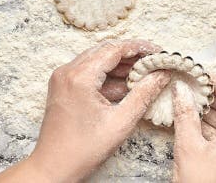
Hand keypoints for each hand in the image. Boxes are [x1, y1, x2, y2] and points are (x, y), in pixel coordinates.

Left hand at [0, 39, 169, 182]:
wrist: (53, 167)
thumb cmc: (83, 150)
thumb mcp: (120, 122)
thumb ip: (144, 94)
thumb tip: (162, 74)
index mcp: (79, 76)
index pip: (114, 49)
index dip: (139, 48)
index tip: (158, 51)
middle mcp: (67, 71)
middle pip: (104, 51)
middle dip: (131, 55)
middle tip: (154, 61)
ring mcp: (63, 78)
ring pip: (96, 61)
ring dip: (120, 66)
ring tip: (145, 73)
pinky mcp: (63, 87)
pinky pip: (88, 73)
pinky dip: (107, 76)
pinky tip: (126, 85)